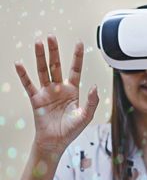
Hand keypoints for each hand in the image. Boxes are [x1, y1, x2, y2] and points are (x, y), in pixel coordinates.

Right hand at [14, 35, 98, 157]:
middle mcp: (59, 88)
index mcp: (73, 90)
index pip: (75, 70)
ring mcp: (47, 93)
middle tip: (51, 36)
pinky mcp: (36, 99)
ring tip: (38, 42)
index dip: (77, 57)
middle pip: (56, 66)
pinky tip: (19, 64)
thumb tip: (94, 86)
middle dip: (54, 51)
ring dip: (40, 57)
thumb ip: (92, 102)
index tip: (79, 42)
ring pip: (43, 71)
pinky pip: (29, 85)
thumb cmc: (71, 130)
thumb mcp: (86, 116)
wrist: (56, 142)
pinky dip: (23, 75)